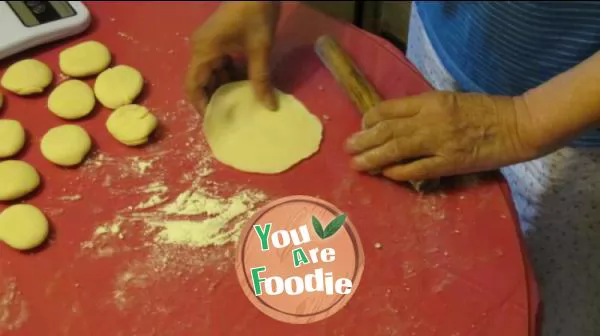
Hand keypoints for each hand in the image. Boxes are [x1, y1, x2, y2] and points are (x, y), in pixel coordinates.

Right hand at [185, 2, 279, 112]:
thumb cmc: (255, 15)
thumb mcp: (260, 50)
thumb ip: (261, 79)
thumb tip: (269, 106)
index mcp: (203, 52)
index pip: (193, 86)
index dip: (201, 105)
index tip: (216, 120)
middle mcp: (200, 49)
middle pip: (201, 81)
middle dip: (215, 98)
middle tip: (232, 116)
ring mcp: (208, 44)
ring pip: (212, 73)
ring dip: (225, 87)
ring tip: (241, 104)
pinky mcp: (218, 40)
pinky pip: (219, 64)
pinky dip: (230, 75)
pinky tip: (245, 85)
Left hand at [345, 91, 540, 180]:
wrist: (517, 125)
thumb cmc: (485, 110)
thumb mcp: (450, 101)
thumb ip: (424, 110)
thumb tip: (396, 123)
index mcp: (430, 101)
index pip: (389, 109)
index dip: (370, 119)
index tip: (361, 126)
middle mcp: (430, 120)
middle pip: (387, 130)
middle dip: (363, 140)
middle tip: (348, 149)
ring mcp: (439, 142)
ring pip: (396, 149)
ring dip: (373, 158)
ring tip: (356, 164)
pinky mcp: (449, 163)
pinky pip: (416, 169)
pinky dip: (398, 172)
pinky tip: (385, 174)